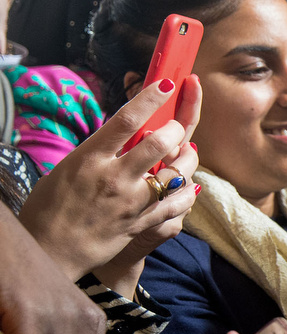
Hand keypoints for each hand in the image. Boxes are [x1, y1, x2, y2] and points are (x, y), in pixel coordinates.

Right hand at [20, 77, 201, 282]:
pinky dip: (188, 191)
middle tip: (174, 127)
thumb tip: (130, 136)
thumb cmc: (53, 204)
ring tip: (184, 152)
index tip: (166, 84)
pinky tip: (186, 185)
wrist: (51, 249)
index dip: (151, 97)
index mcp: (90, 158)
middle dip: (175, 128)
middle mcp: (115, 178)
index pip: (127, 120)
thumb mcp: (70, 167)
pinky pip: (180, 203)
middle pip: (160, 142)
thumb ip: (101, 152)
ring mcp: (134, 202)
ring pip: (178, 173)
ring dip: (187, 158)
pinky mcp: (145, 223)